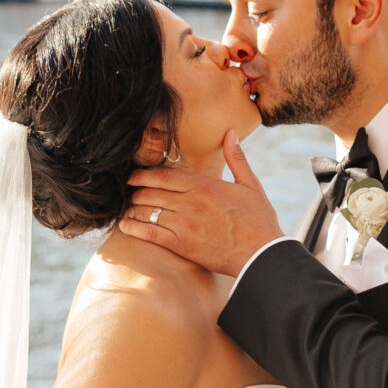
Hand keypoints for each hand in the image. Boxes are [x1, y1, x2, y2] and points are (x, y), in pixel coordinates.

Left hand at [119, 131, 284, 274]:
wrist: (262, 254)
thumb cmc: (258, 220)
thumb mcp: (250, 184)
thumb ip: (236, 158)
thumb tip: (230, 133)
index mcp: (204, 185)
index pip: (165, 175)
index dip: (145, 174)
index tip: (134, 176)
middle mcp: (190, 202)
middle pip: (152, 192)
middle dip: (137, 191)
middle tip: (130, 192)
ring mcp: (184, 224)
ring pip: (149, 211)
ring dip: (134, 208)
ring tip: (128, 208)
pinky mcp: (182, 245)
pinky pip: (151, 234)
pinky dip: (135, 228)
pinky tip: (126, 225)